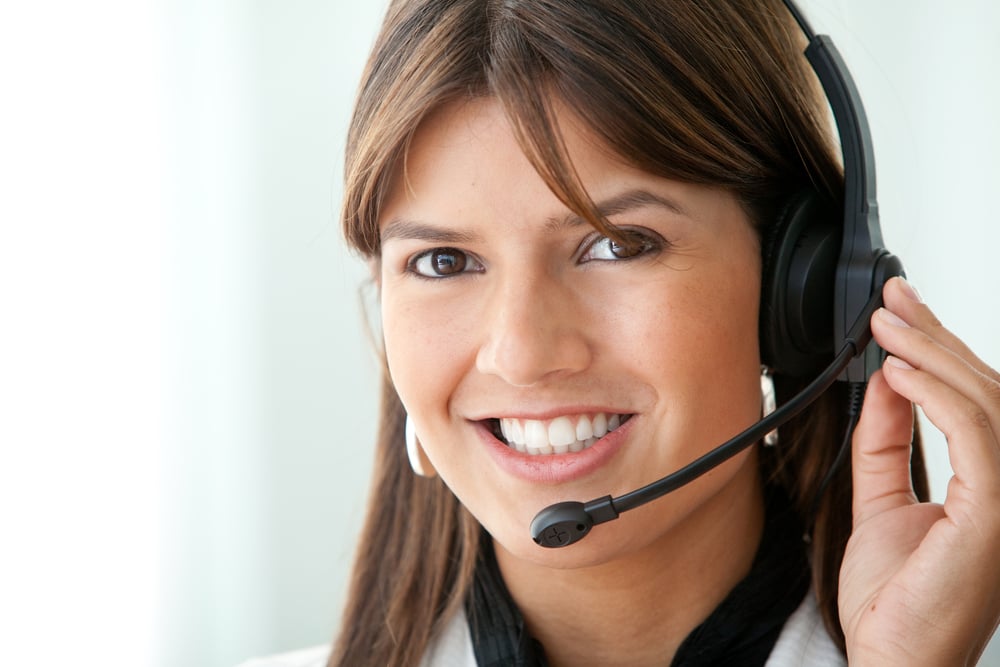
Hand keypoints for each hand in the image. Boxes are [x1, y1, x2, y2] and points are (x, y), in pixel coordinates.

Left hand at [839, 277, 999, 665]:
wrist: (891, 660)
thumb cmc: (895, 599)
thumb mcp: (880, 499)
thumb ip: (885, 442)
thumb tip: (887, 382)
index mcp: (990, 485)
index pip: (975, 401)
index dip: (940, 348)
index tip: (901, 309)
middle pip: (984, 391)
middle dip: (934, 337)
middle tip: (890, 301)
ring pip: (984, 403)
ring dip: (931, 355)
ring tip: (885, 327)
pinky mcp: (993, 515)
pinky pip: (974, 437)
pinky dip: (937, 396)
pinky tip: (899, 373)